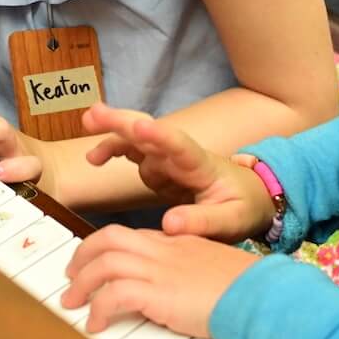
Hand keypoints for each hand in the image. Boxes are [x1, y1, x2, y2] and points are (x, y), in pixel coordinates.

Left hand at [60, 226, 259, 335]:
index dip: (105, 248)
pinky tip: (96, 325)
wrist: (261, 294)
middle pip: (109, 239)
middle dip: (82, 256)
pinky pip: (115, 294)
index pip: (131, 236)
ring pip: (105, 263)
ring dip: (82, 283)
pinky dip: (99, 309)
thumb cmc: (246, 288)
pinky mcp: (160, 293)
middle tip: (70, 278)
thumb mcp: (214, 271)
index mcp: (178, 242)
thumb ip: (191, 271)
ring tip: (72, 304)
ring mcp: (161, 269)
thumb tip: (175, 289)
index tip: (92, 263)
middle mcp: (165, 250)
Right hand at [81, 103, 274, 240]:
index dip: (159, 136)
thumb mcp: (232, 220)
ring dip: (112, 131)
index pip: (180, 146)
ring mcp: (167, 159)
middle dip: (123, 122)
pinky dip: (113, 150)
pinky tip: (94, 158)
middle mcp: (180, 156)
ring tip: (87, 123)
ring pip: (136, 139)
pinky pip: (132, 154)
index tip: (140, 128)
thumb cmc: (243, 207)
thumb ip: (202, 221)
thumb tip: (168, 224)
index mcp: (201, 166)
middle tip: (96, 114)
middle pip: (150, 133)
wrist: (250, 196)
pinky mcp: (158, 166)